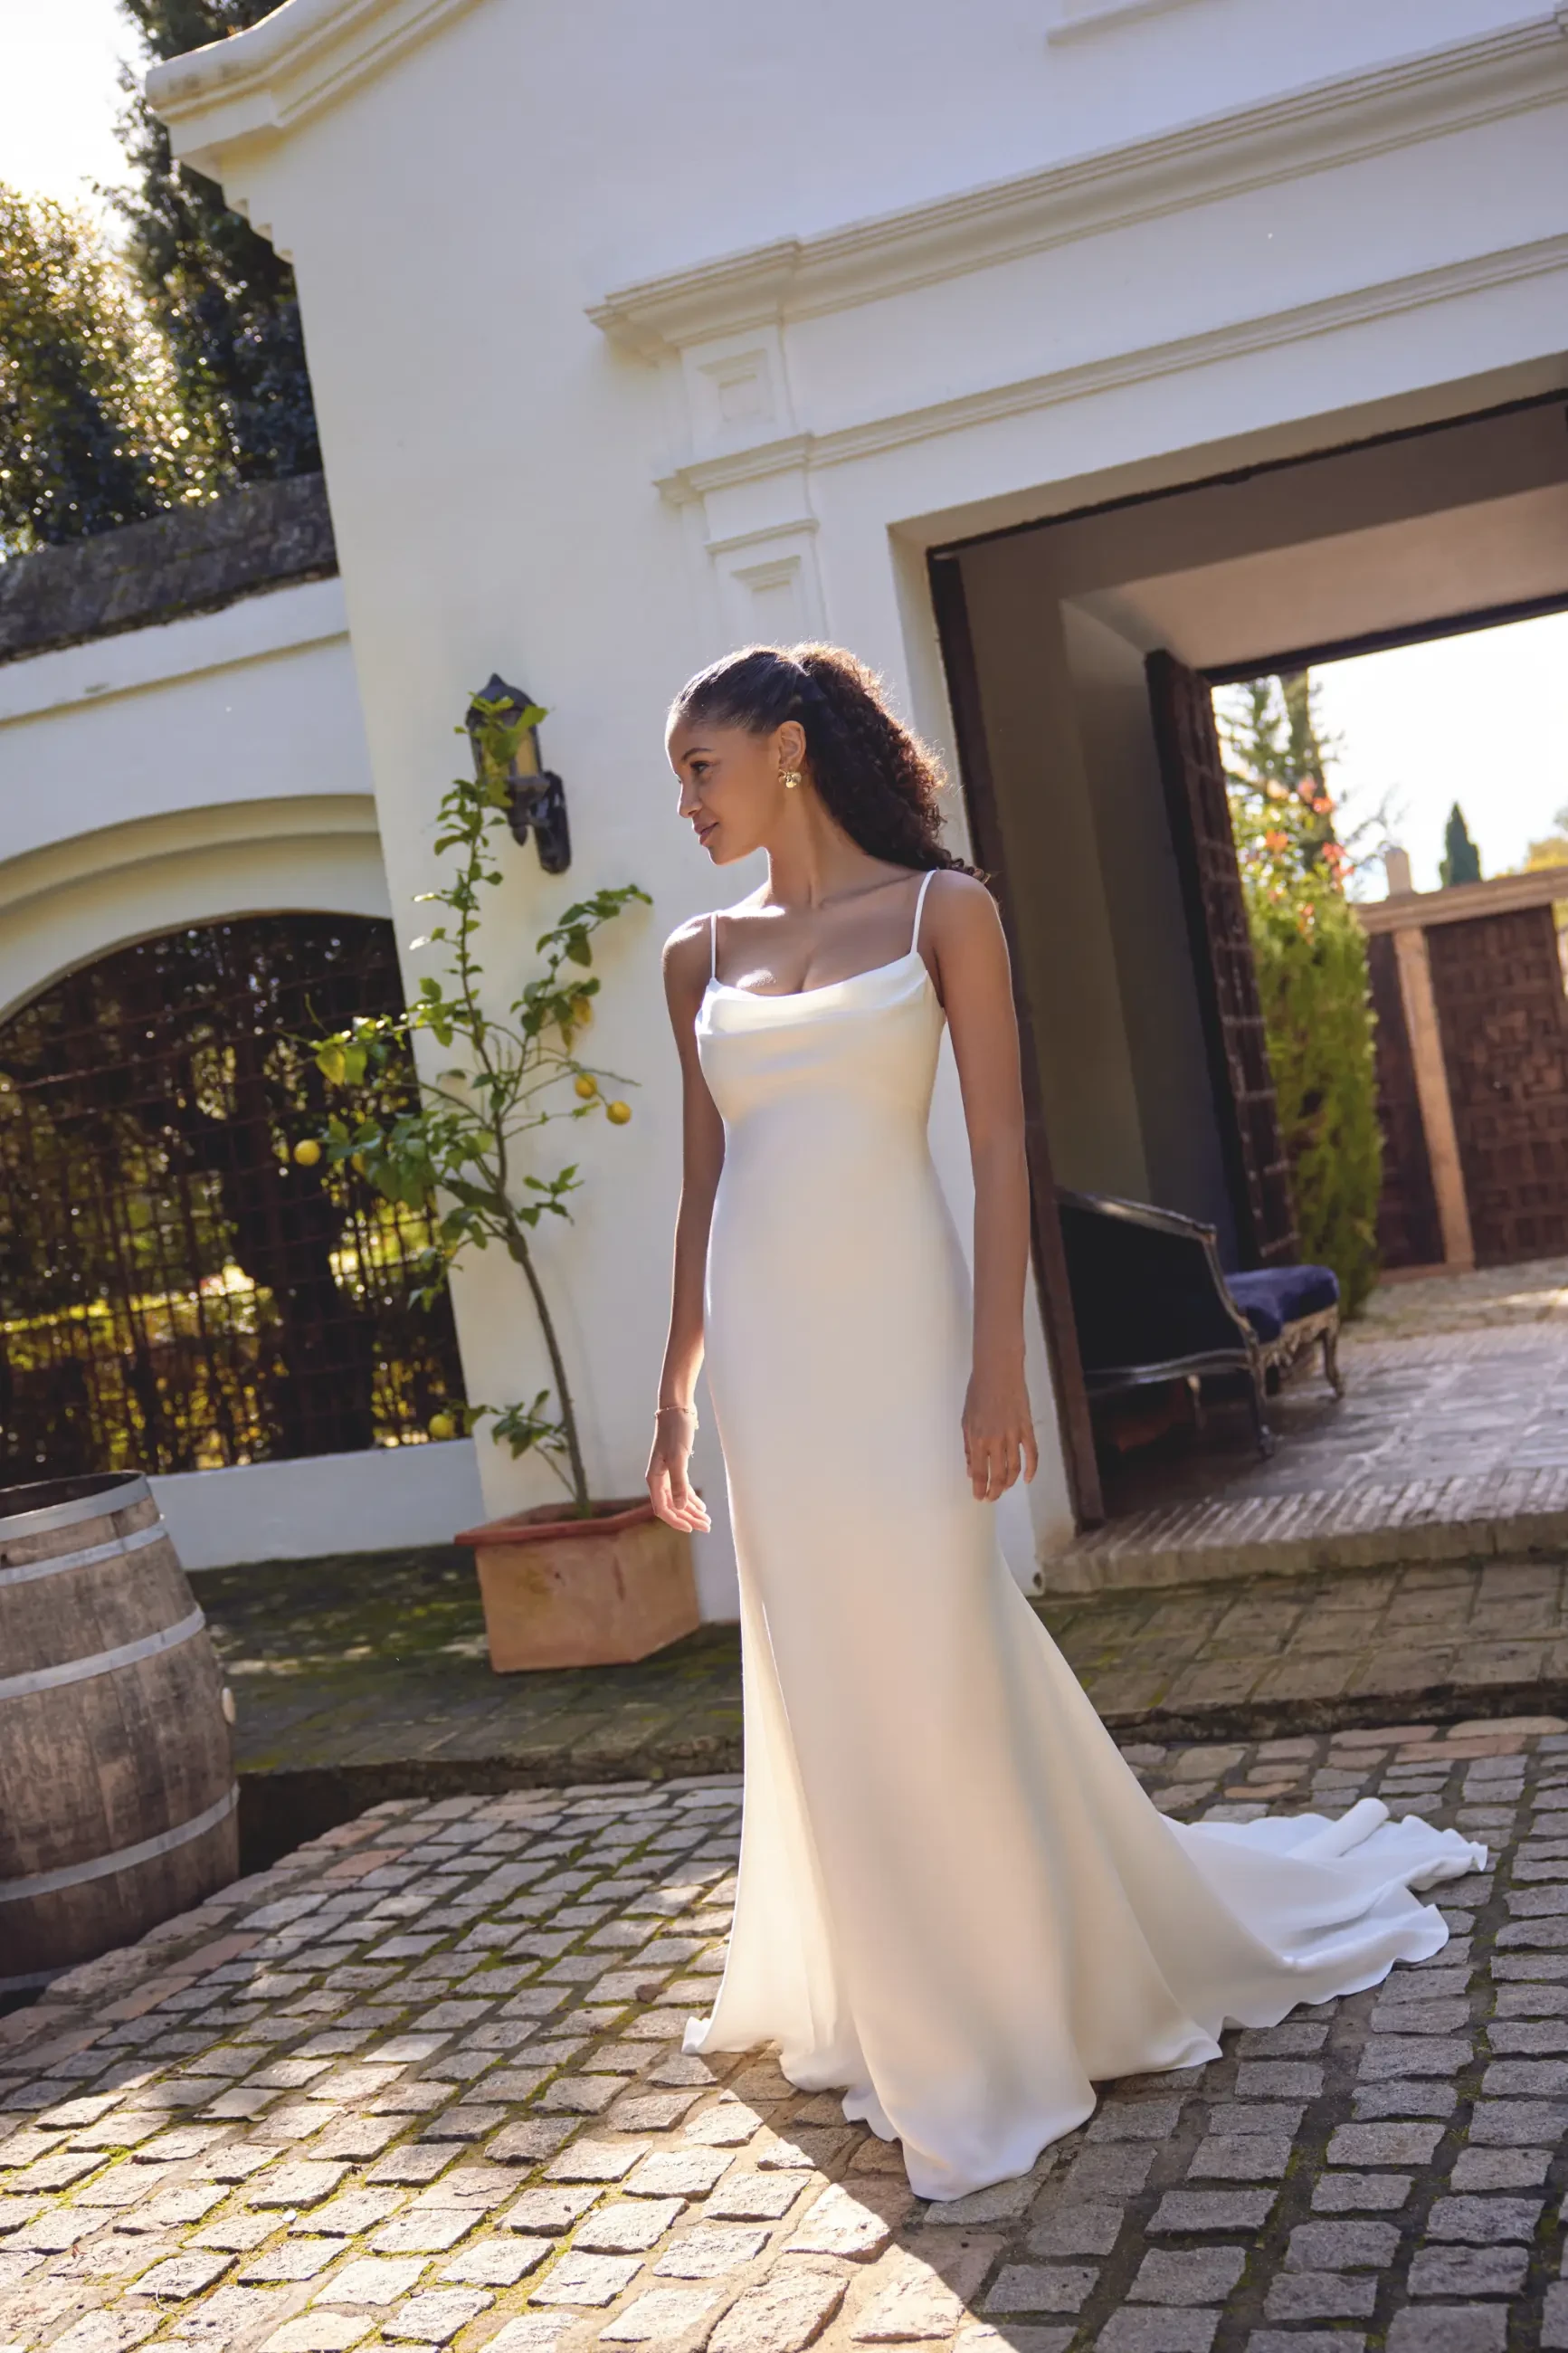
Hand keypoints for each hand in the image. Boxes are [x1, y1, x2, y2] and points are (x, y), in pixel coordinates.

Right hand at [646, 1405, 710, 1532]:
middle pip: (672, 1507)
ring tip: (707, 1520)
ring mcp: (667, 1473)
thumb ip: (678, 1482)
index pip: (663, 1509)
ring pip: (678, 1499)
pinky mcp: (676, 1466)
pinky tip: (702, 1506)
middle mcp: (658, 1478)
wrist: (677, 1409)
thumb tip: (679, 1506)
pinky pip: (682, 1489)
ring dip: (692, 1511)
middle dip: (689, 1518)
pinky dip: (692, 1498)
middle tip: (706, 1526)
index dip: (676, 1521)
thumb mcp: (679, 1457)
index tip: (692, 1529)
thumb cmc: (676, 1431)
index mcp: (654, 1479)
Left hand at [962, 1367, 1037, 1500]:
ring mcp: (1013, 1435)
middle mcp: (995, 1440)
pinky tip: (1028, 1479)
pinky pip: (1032, 1454)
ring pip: (1014, 1468)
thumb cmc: (977, 1393)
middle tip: (991, 1497)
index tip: (979, 1497)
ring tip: (1004, 1488)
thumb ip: (968, 1447)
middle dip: (994, 1491)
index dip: (979, 1488)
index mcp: (977, 1438)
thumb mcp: (966, 1420)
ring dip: (1009, 1482)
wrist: (998, 1371)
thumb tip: (971, 1470)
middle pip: (997, 1474)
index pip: (979, 1472)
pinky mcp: (1027, 1428)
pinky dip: (1032, 1469)